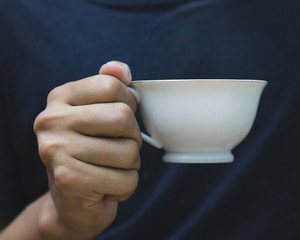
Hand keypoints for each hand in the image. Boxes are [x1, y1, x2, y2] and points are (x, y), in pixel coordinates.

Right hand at [34, 61, 141, 238]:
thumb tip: (120, 69)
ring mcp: (56, 149)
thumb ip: (109, 86)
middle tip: (118, 149)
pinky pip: (126, 180)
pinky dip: (125, 187)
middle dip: (133, 138)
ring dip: (130, 165)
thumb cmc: (90, 153)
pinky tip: (107, 187)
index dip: (129, 103)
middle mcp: (52, 120)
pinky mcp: (68, 180)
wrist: (71, 202)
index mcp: (60, 97)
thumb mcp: (96, 114)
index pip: (111, 85)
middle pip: (123, 117)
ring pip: (129, 151)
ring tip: (110, 169)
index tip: (121, 120)